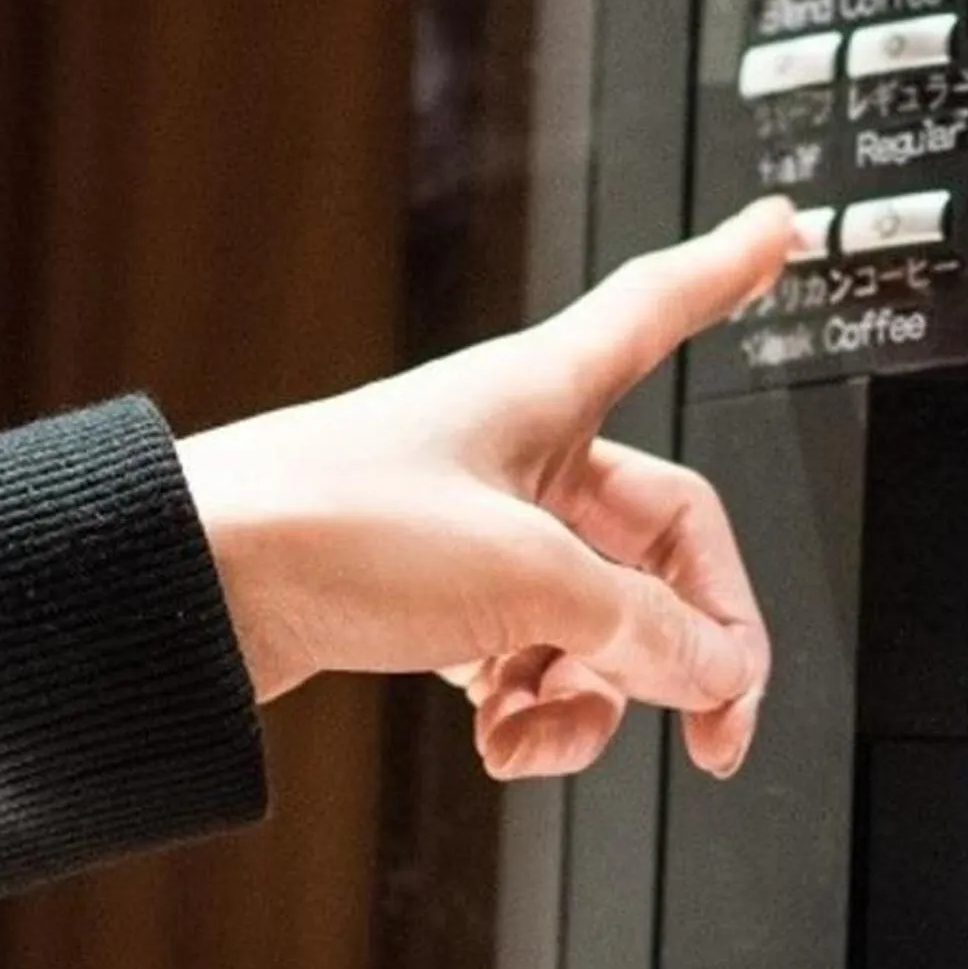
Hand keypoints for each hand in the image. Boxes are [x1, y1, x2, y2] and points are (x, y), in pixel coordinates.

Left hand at [178, 198, 798, 780]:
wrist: (189, 590)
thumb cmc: (324, 524)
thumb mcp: (521, 577)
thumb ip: (641, 628)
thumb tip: (717, 673)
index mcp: (549, 394)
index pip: (662, 308)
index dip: (727, 271)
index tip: (778, 228)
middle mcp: (526, 455)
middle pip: (663, 546)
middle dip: (693, 645)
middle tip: (717, 730)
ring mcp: (485, 530)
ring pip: (604, 622)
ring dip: (595, 699)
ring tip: (540, 734)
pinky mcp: (438, 599)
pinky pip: (536, 659)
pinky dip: (532, 712)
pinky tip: (497, 739)